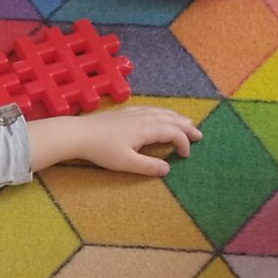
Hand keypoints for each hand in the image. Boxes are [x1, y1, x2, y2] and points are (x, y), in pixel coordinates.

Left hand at [33, 104, 200, 176]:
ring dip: (176, 117)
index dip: (183, 143)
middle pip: (171, 119)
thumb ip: (148, 166)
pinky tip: (160, 114)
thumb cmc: (101, 150)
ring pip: (162, 112)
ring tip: (186, 122)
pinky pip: (151, 109)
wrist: (79, 134)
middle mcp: (144, 117)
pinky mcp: (125, 112)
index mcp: (147, 129)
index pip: (173, 133)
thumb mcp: (126, 163)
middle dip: (186, 127)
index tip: (185, 155)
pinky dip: (162, 112)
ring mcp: (134, 112)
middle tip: (199, 135)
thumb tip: (167, 169)